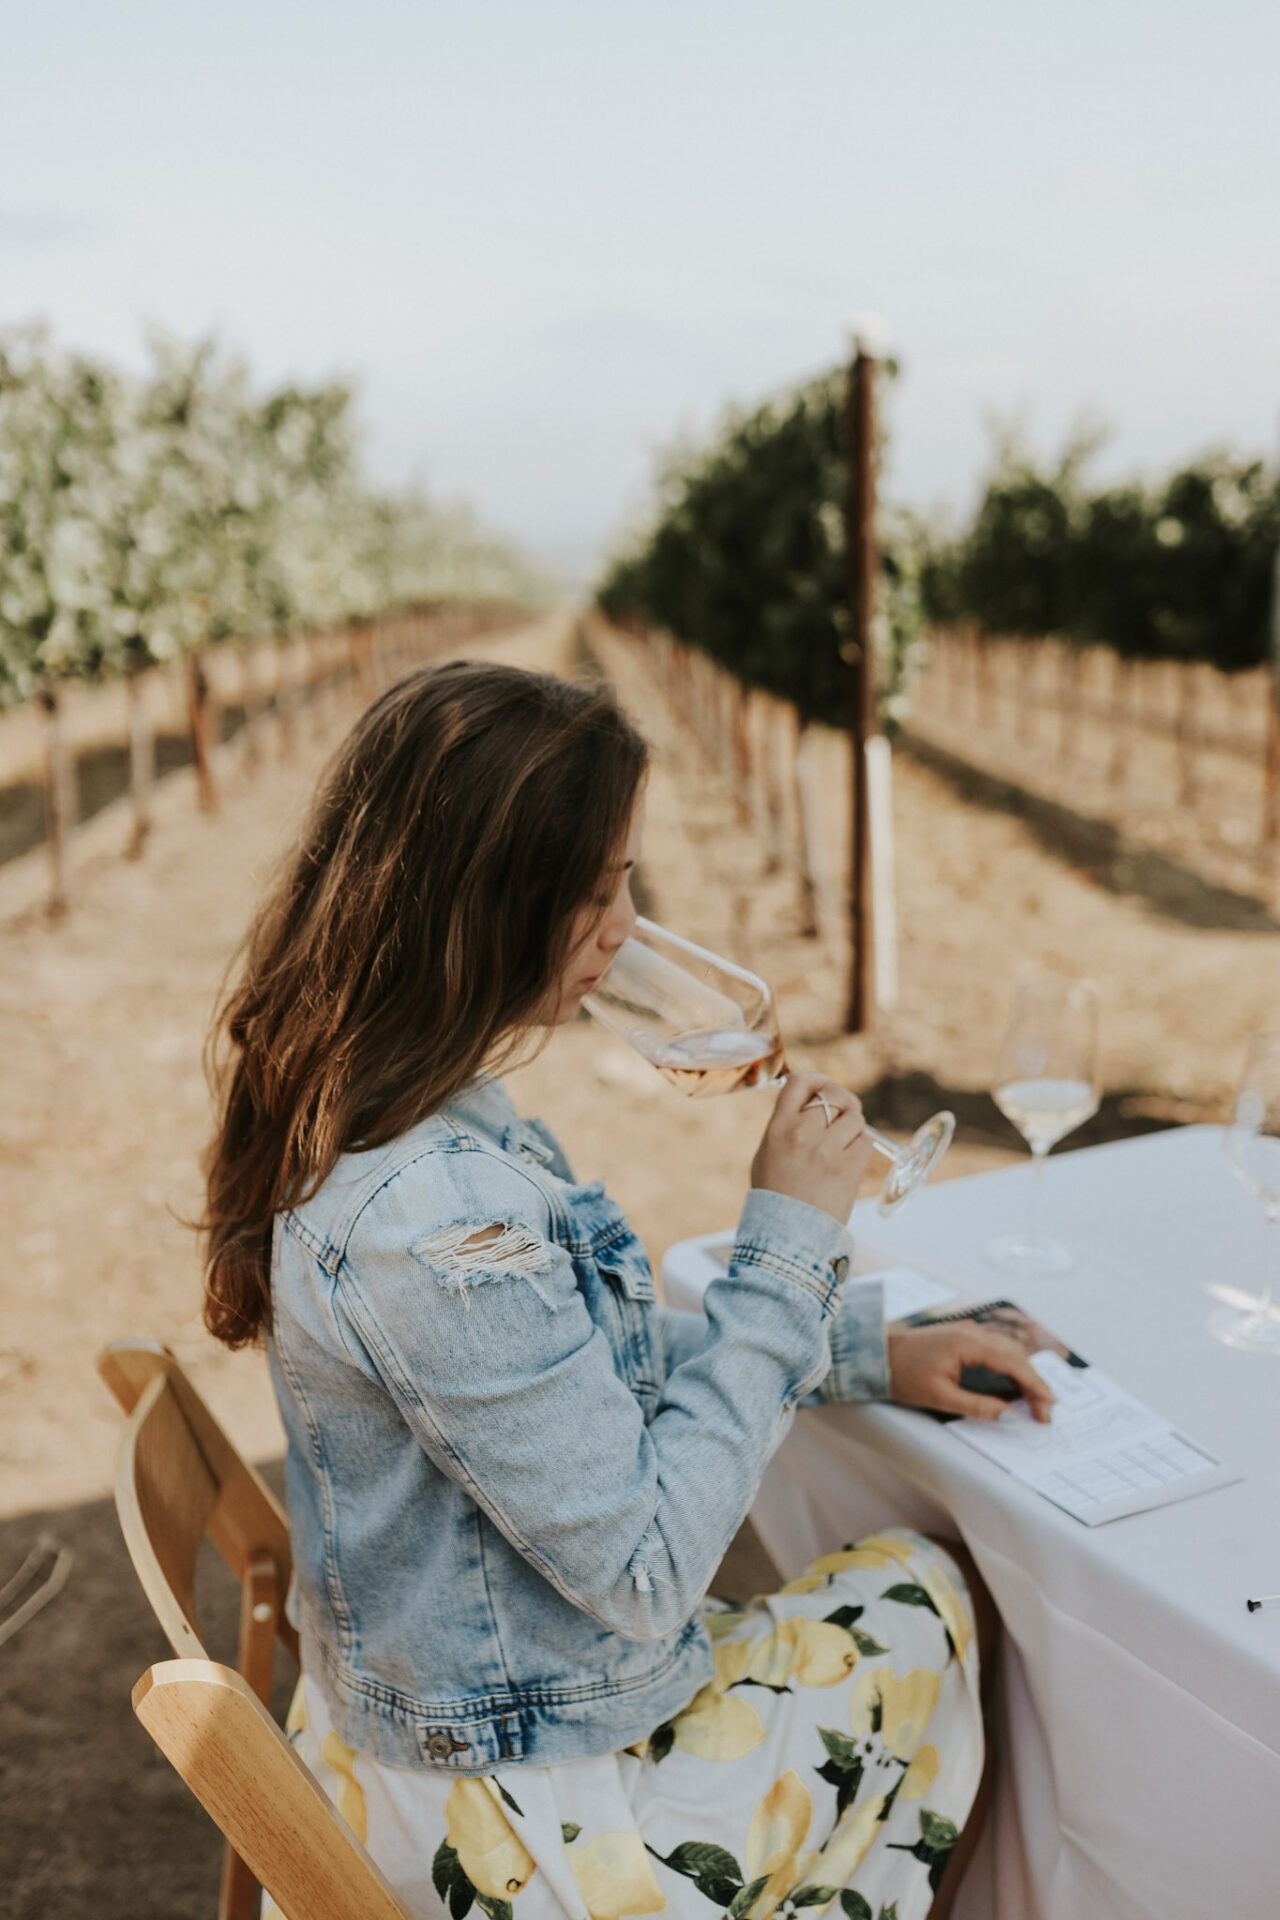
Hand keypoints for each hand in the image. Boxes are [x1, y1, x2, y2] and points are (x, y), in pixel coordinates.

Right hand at [750, 1073, 874, 1223]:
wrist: (787, 1233)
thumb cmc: (776, 1195)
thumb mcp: (767, 1153)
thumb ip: (786, 1125)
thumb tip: (810, 1102)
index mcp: (778, 1127)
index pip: (800, 1083)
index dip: (818, 1080)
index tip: (824, 1085)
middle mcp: (802, 1133)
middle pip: (834, 1096)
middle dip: (842, 1102)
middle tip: (843, 1113)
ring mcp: (826, 1150)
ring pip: (854, 1117)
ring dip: (854, 1126)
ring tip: (845, 1141)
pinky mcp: (848, 1168)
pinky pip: (866, 1142)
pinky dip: (862, 1146)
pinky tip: (851, 1157)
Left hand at [886, 1320, 1056, 1422]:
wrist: (876, 1353)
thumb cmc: (903, 1374)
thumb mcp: (940, 1397)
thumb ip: (978, 1407)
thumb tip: (1011, 1416)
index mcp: (968, 1343)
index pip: (1014, 1363)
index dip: (1035, 1388)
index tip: (1047, 1410)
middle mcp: (973, 1331)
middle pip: (1016, 1355)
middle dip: (1035, 1383)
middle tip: (1046, 1412)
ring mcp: (968, 1330)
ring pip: (1009, 1349)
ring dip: (1026, 1373)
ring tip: (1037, 1400)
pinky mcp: (963, 1335)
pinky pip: (997, 1347)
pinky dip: (1012, 1365)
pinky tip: (1016, 1382)